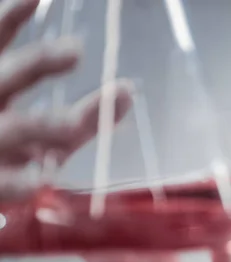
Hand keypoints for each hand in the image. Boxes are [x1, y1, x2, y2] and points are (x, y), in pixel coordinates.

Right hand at [0, 0, 131, 200]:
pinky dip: (23, 182)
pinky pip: (7, 183)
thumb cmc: (20, 155)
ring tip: (75, 123)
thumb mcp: (55, 134)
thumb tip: (128, 90)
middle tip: (74, 50)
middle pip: (9, 76)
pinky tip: (45, 180)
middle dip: (38, 63)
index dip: (13, 18)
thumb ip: (89, 115)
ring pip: (15, 128)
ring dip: (45, 123)